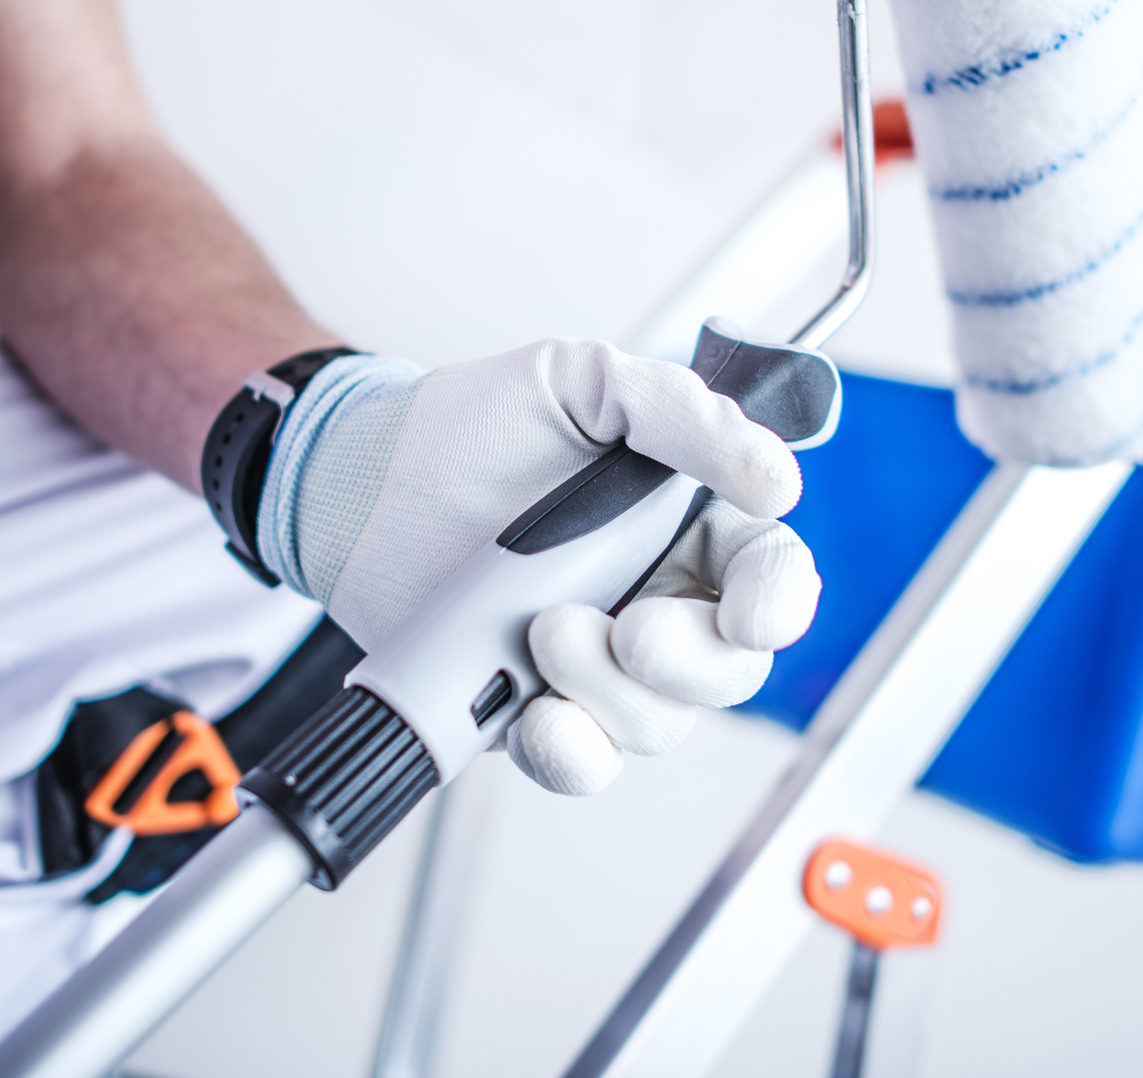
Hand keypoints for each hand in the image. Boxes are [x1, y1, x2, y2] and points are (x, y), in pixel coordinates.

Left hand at [257, 339, 820, 792]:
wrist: (363, 481)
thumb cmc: (473, 424)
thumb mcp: (583, 381)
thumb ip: (684, 414)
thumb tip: (777, 475)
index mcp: (686, 521)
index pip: (771, 574)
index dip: (779, 601)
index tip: (751, 613)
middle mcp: (656, 598)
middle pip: (729, 670)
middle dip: (689, 663)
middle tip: (628, 629)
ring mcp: (596, 662)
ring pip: (657, 722)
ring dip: (608, 691)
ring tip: (541, 632)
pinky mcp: (534, 707)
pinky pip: (581, 761)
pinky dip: (568, 753)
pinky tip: (535, 718)